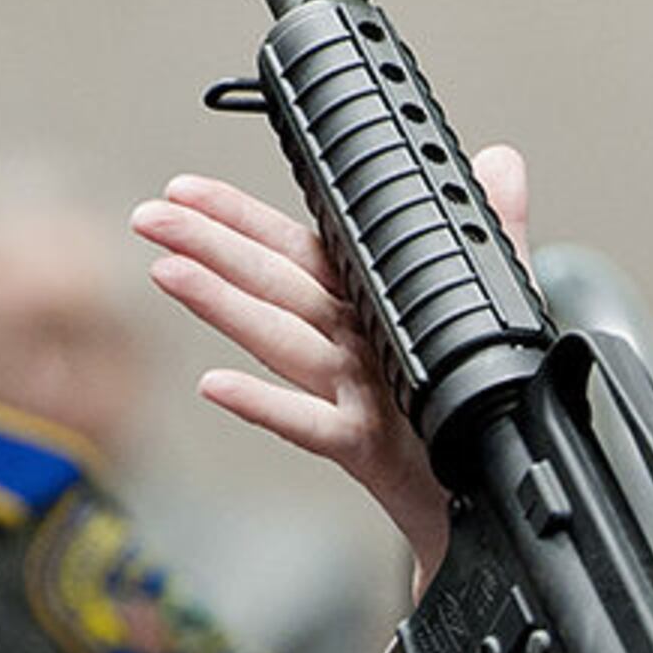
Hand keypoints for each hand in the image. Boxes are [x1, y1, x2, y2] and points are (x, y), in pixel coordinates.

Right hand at [131, 146, 533, 583]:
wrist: (483, 491)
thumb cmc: (470, 406)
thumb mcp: (494, 306)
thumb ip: (494, 232)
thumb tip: (500, 161)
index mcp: (368, 306)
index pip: (296, 248)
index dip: (240, 217)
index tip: (187, 190)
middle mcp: (349, 345)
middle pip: (272, 284)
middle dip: (209, 247)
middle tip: (152, 217)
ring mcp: (351, 393)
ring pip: (280, 340)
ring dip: (223, 307)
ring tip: (171, 273)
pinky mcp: (365, 443)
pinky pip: (310, 422)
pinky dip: (264, 403)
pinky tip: (218, 385)